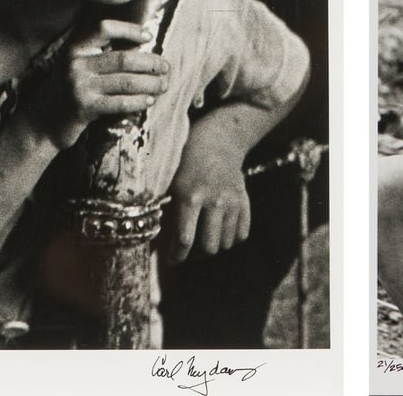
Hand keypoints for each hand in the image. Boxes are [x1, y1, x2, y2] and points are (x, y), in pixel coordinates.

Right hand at [27, 19, 169, 149]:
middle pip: (123, 58)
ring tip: (163, 85)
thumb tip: (142, 48)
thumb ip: (102, 55)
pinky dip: (139, 101)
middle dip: (150, 63)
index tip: (148, 36)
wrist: (42, 121)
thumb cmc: (69, 90)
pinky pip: (120, 102)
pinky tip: (149, 100)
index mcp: (75, 47)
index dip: (129, 29)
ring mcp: (79, 85)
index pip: (104, 28)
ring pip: (126, 81)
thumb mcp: (79, 66)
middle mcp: (75, 63)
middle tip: (166, 67)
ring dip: (151, 83)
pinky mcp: (84, 107)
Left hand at [166, 138, 250, 262]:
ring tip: (203, 240)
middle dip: (196, 255)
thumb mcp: (171, 184)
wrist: (217, 142)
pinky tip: (219, 231)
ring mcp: (232, 202)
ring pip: (226, 243)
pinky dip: (231, 238)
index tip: (173, 260)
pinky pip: (241, 234)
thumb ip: (167, 213)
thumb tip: (157, 245)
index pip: (185, 240)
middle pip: (209, 247)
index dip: (177, 256)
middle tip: (189, 251)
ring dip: (214, 247)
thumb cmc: (186, 164)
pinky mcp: (245, 202)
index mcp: (190, 197)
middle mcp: (214, 201)